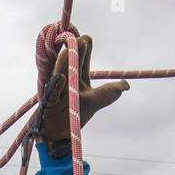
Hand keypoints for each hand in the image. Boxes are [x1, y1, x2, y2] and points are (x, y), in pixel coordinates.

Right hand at [39, 32, 128, 148]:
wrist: (59, 136)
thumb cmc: (74, 117)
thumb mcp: (95, 102)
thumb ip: (109, 92)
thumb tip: (126, 84)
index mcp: (77, 80)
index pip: (82, 62)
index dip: (86, 50)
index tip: (88, 38)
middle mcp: (66, 83)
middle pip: (71, 65)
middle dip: (75, 52)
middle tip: (80, 39)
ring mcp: (56, 92)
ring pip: (60, 75)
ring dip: (64, 63)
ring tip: (68, 50)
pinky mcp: (49, 104)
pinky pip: (53, 95)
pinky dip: (57, 87)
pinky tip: (61, 78)